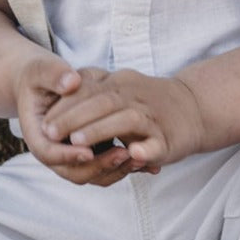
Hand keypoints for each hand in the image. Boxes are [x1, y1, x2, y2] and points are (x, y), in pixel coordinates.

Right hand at [13, 55, 142, 185]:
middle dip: (98, 166)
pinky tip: (144, 158)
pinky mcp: (89, 151)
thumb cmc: (40, 76)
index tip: (88, 150)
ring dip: (114, 169)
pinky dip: (123, 166)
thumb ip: (54, 74)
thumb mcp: (41, 70)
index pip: (48, 153)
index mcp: (37, 133)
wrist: (44, 82)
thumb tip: (72, 82)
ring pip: (92, 174)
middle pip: (73, 171)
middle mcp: (54, 150)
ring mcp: (72, 154)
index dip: (68, 154)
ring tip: (137, 157)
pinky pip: (106, 166)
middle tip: (122, 153)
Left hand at [41, 68, 205, 171]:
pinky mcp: (169, 138)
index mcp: (121, 84)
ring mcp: (153, 117)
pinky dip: (145, 149)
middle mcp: (136, 96)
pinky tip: (132, 155)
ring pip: (127, 119)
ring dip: (101, 130)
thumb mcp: (120, 88)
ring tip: (77, 143)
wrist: (194, 106)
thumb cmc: (148, 100)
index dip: (66, 104)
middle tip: (51, 132)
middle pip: (104, 101)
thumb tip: (60, 102)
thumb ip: (94, 93)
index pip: (90, 89)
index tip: (44, 119)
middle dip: (74, 116)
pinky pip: (157, 142)